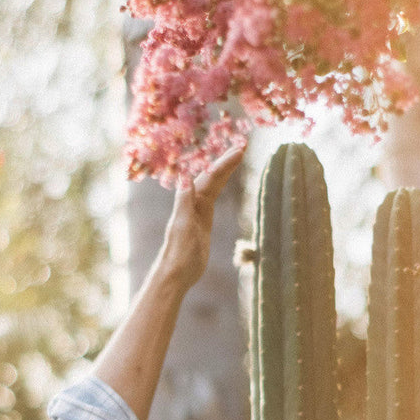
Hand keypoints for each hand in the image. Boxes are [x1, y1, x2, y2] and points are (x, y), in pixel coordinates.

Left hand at [157, 145, 244, 291]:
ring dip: (224, 170)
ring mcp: (197, 211)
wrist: (176, 273)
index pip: (210, 176)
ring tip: (237, 155)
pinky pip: (212, 196)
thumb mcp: (183, 226)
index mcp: (189, 201)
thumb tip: (186, 175)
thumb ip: (184, 200)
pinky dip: (219, 185)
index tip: (240, 150)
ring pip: (213, 184)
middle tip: (243, 145)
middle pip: (212, 176)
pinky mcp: (202, 221)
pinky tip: (222, 180)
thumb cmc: (179, 252)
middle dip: (226, 161)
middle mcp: (192, 202)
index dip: (225, 162)